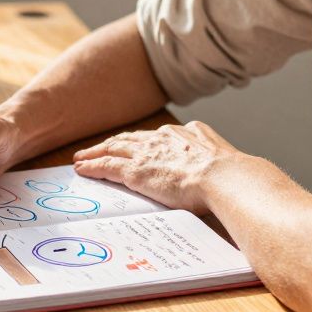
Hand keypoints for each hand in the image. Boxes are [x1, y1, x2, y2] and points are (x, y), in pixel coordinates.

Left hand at [72, 121, 244, 212]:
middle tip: (95, 149)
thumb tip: (221, 161)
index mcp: (184, 133)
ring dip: (95, 153)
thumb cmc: (230, 176)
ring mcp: (147, 153)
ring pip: (112, 149)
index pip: (154, 137)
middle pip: (129, 139)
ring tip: (82, 158)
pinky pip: (106, 166)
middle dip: (110, 144)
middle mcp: (162, 138)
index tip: (130, 146)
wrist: (223, 178)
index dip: (138, 142)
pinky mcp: (135, 170)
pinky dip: (92, 166)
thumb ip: (213, 154)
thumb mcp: (222, 156)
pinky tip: (82, 169)